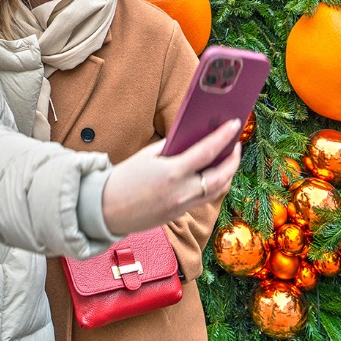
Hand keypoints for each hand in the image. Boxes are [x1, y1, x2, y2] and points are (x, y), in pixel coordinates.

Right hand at [100, 119, 241, 235]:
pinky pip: (203, 199)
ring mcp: (182, 207)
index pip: (207, 152)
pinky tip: (212, 174)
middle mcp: (182, 193)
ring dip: (227, 174)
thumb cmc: (123, 179)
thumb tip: (191, 139)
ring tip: (228, 159)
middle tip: (235, 144)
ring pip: (217, 191)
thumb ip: (171, 147)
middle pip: (221, 176)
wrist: (105, 209)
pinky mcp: (179, 215)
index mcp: (172, 173)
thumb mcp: (146, 156)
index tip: (234, 124)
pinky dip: (212, 185)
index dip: (224, 136)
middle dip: (233, 159)